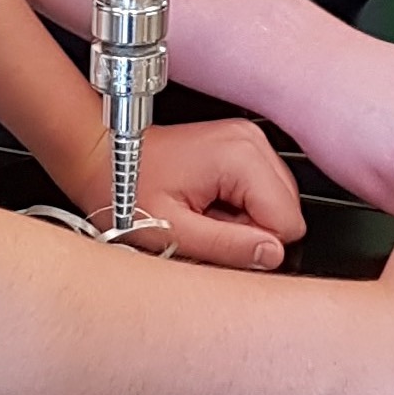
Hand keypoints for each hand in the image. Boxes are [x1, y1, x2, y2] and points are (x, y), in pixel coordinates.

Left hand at [53, 117, 304, 269]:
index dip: (255, 244)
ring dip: (245, 218)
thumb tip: (272, 255)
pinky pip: (263, 190)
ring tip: (203, 212)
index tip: (218, 237)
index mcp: (239, 156)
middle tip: (206, 225)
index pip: (288, 222)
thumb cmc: (128, 190)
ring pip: (278, 202)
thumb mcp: (174, 231)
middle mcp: (251, 140)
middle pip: (288, 210)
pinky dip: (239, 205)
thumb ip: (228, 246)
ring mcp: (249, 139)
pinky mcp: (243, 145)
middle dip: (251, 230)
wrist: (105, 158)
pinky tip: (208, 201)